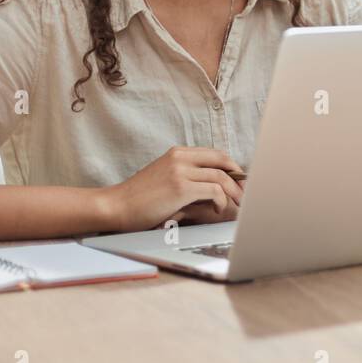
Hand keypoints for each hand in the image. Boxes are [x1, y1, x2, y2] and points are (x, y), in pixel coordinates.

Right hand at [102, 146, 245, 231]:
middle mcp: (180, 158)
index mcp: (178, 153)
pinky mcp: (181, 187)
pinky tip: (218, 209)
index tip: (241, 181)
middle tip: (246, 193)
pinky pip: (214, 190)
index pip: (216, 154)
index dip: (233, 167)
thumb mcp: (164, 178)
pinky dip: (221, 200)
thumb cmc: (139, 198)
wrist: (115, 206)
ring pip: (221, 176)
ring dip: (234, 192)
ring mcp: (180, 171)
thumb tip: (214, 188)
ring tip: (238, 205)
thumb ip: (186, 176)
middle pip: (223, 161)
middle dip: (239, 178)